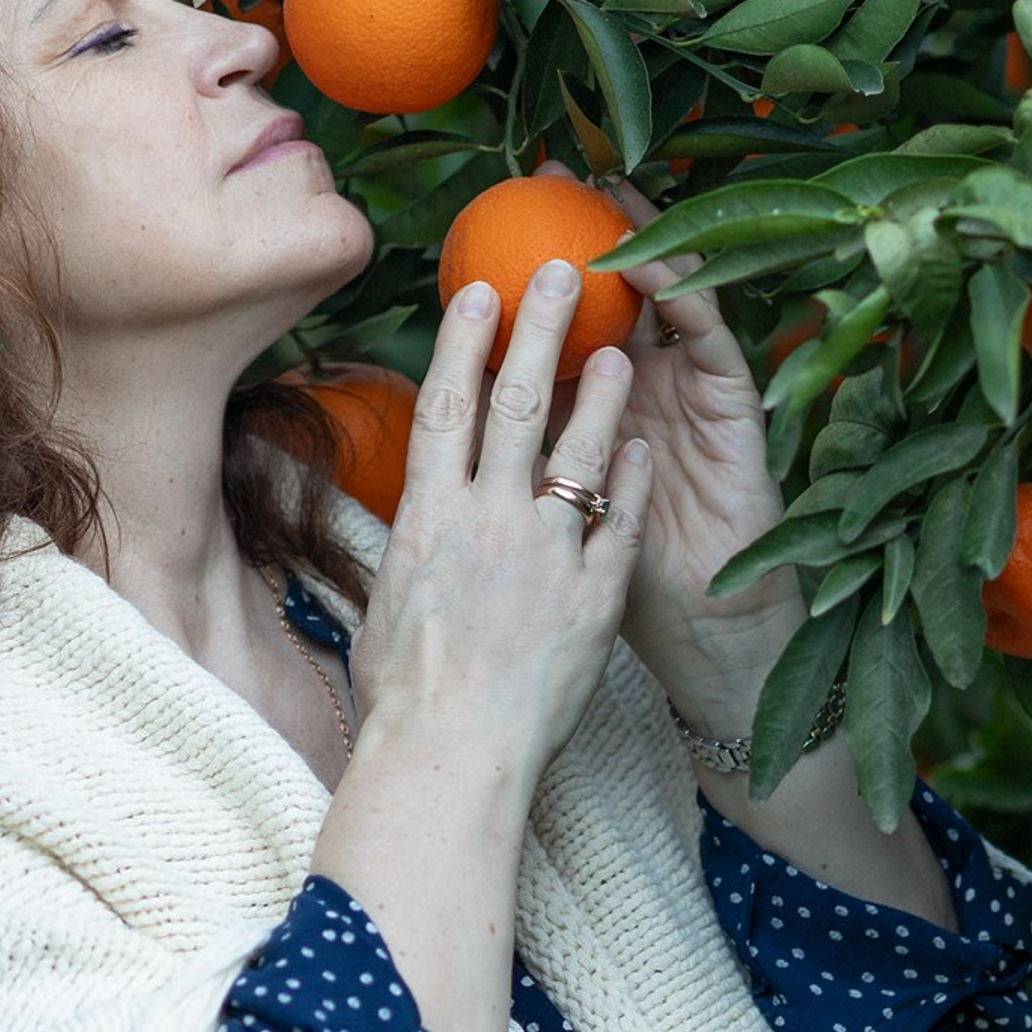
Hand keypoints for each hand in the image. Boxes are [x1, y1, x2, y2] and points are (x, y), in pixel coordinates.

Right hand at [351, 239, 650, 796]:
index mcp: (427, 520)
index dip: (462, 343)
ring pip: (580, 454)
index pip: (447, 408)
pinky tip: (641, 449)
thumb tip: (413, 524)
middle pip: (516, 407)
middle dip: (540, 331)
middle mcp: (487, 523)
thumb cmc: (403, 697)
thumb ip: (411, 552)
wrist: (450, 757)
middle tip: (561, 274)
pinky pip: (619, 524)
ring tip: (621, 347)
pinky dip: (630, 483)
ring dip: (602, 393)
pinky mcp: (594, 597)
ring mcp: (546, 557)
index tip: (478, 291)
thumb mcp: (390, 605)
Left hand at [531, 162, 803, 708]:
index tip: (488, 224)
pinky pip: (711, 342)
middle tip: (554, 171)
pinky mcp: (733, 410)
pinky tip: (660, 262)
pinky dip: (689, 298)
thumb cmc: (613, 572)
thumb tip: (444, 413)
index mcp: (588, 406)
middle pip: (616, 293)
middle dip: (586, 229)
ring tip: (614, 189)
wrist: (694, 632)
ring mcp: (692, 393)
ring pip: (668, 299)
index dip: (528, 276)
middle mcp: (643, 388)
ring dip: (644, 242)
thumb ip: (511, 459)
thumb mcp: (543, 514)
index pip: (556, 326)